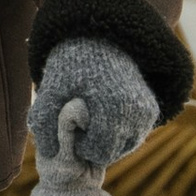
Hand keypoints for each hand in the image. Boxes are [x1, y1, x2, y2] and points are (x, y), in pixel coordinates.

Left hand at [22, 36, 158, 195]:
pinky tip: (105, 116)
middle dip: (94, 144)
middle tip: (82, 120)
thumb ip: (43, 124)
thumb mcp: (50, 93)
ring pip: (125, 146)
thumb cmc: (71, 69)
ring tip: (93, 116)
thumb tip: (50, 152)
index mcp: (113, 109)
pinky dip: (119, 132)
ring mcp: (147, 111)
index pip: (98, 152)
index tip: (73, 122)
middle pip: (112, 152)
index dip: (81, 143)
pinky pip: (134, 136)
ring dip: (108, 140)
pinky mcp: (152, 110)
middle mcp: (136, 112)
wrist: (99, 43)